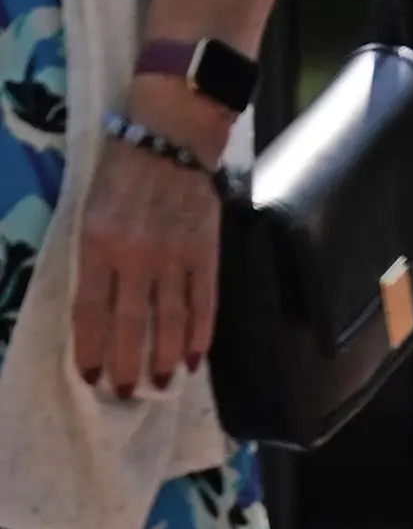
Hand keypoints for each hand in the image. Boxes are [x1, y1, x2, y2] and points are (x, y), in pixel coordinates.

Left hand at [73, 77, 230, 399]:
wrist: (169, 136)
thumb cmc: (121, 174)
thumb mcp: (90, 214)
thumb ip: (95, 259)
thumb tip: (100, 309)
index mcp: (97, 245)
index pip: (90, 311)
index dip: (91, 348)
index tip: (91, 376)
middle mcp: (135, 255)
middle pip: (131, 323)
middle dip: (128, 363)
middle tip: (128, 392)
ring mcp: (174, 254)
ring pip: (169, 318)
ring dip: (164, 355)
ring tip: (161, 382)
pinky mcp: (205, 249)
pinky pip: (203, 300)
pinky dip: (199, 331)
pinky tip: (195, 355)